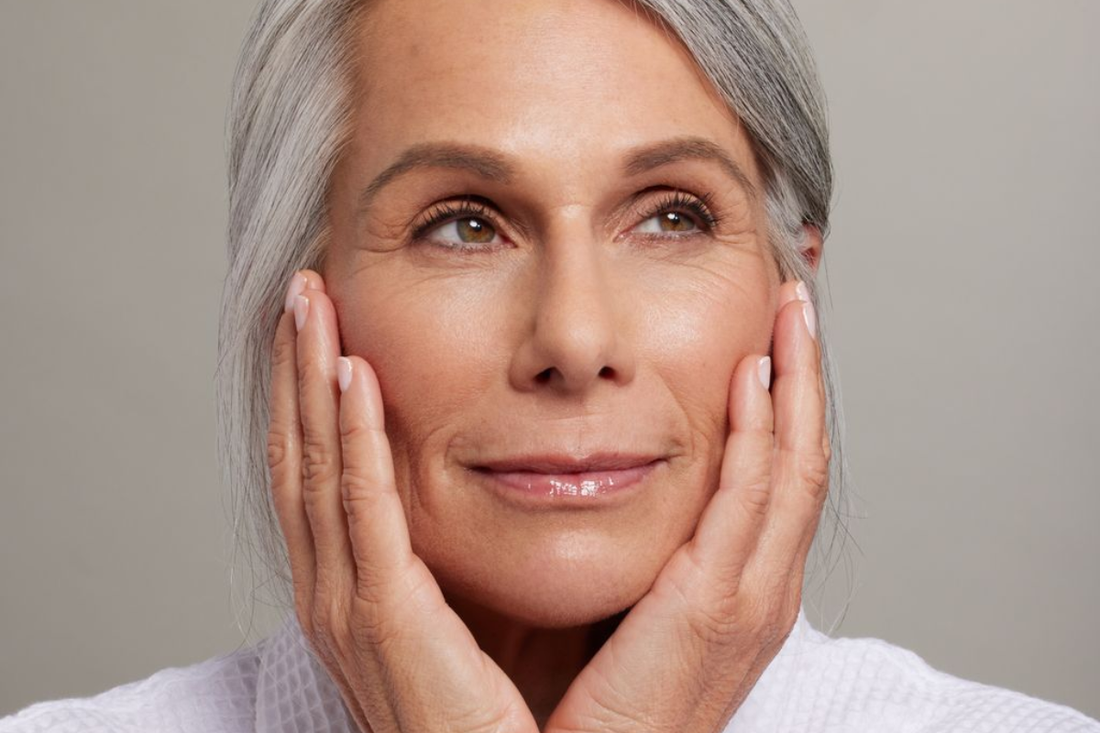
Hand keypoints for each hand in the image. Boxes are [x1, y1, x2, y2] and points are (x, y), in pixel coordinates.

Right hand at [266, 270, 538, 732]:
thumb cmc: (509, 717)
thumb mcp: (484, 616)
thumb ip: (476, 552)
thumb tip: (520, 481)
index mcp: (357, 591)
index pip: (323, 472)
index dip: (314, 396)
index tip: (326, 324)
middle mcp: (335, 593)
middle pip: (302, 455)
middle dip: (297, 368)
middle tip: (303, 289)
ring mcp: (347, 606)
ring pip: (316, 466)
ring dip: (310, 379)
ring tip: (310, 304)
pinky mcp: (382, 618)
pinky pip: (359, 510)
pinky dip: (350, 437)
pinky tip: (350, 375)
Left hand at [543, 279, 829, 732]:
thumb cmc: (603, 704)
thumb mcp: (633, 609)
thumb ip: (641, 551)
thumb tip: (602, 485)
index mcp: (741, 588)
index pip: (775, 476)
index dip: (782, 405)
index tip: (769, 341)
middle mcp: (761, 587)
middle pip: (799, 458)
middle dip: (802, 378)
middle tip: (794, 306)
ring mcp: (750, 596)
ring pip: (792, 466)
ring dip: (795, 385)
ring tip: (788, 316)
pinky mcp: (718, 604)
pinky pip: (752, 498)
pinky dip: (761, 432)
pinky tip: (752, 376)